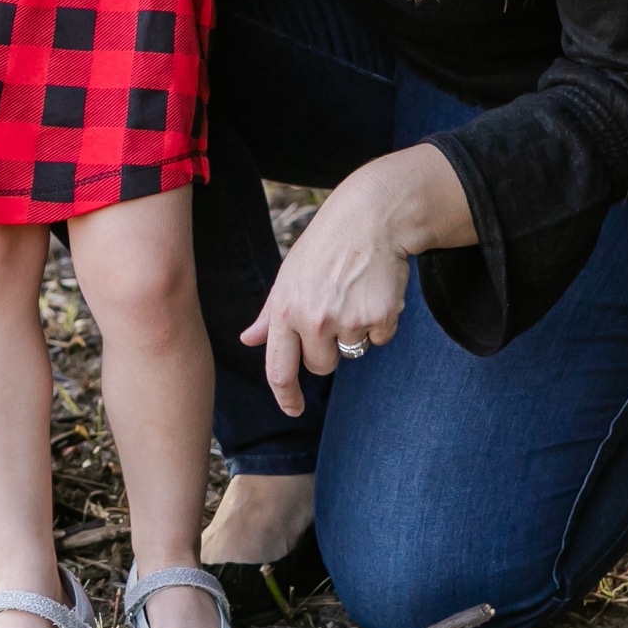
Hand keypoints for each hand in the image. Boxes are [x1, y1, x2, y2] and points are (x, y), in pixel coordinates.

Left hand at [241, 145, 474, 415]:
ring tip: (352, 294)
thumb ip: (271, 314)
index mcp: (285, 310)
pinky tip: (374, 291)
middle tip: (332, 310)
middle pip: (320, 367)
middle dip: (326, 349)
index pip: (279, 370)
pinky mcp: (380, 317)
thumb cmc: (324, 246)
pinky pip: (380, 339)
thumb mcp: (288, 276)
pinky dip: (380, 322)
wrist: (370, 218)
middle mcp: (314, 319)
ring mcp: (348, 320)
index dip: (286, 396)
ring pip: (351, 353)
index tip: (293, 410)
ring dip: (354, 333)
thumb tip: (248, 340)